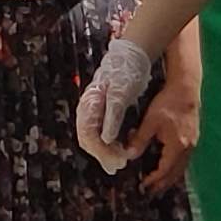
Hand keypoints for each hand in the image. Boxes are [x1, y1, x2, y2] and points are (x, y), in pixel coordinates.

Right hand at [73, 32, 157, 168]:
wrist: (131, 55)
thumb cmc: (125, 71)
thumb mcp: (120, 94)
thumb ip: (112, 116)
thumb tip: (105, 139)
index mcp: (89, 105)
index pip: (88, 136)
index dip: (101, 152)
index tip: (116, 162)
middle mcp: (88, 109)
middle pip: (89, 140)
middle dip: (103, 155)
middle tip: (119, 166)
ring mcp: (94, 110)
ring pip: (94, 138)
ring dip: (106, 151)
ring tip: (121, 161)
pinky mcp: (103, 111)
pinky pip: (100, 133)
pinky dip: (109, 143)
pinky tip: (121, 148)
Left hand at [130, 63, 200, 192]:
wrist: (186, 89)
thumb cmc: (167, 103)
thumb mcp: (150, 121)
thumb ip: (140, 139)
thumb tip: (129, 155)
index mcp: (177, 146)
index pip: (165, 170)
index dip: (154, 180)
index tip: (143, 185)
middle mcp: (188, 148)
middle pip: (175, 173)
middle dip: (163, 184)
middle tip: (151, 192)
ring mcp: (192, 144)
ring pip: (181, 168)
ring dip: (169, 177)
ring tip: (158, 184)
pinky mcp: (193, 138)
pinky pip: (184, 160)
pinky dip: (175, 168)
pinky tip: (168, 167)